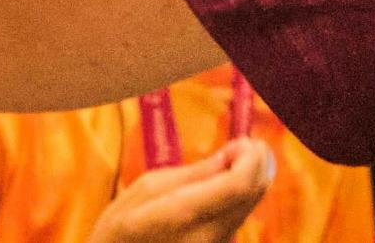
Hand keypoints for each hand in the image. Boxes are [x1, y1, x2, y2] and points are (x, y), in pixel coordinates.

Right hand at [92, 139, 278, 242]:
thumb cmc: (119, 229)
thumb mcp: (146, 190)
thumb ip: (193, 173)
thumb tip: (231, 155)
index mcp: (183, 216)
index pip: (238, 185)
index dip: (250, 159)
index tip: (244, 141)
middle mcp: (207, 237)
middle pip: (250, 195)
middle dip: (256, 165)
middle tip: (243, 146)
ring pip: (247, 208)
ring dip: (248, 181)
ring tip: (230, 163)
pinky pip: (236, 221)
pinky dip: (238, 199)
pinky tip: (222, 187)